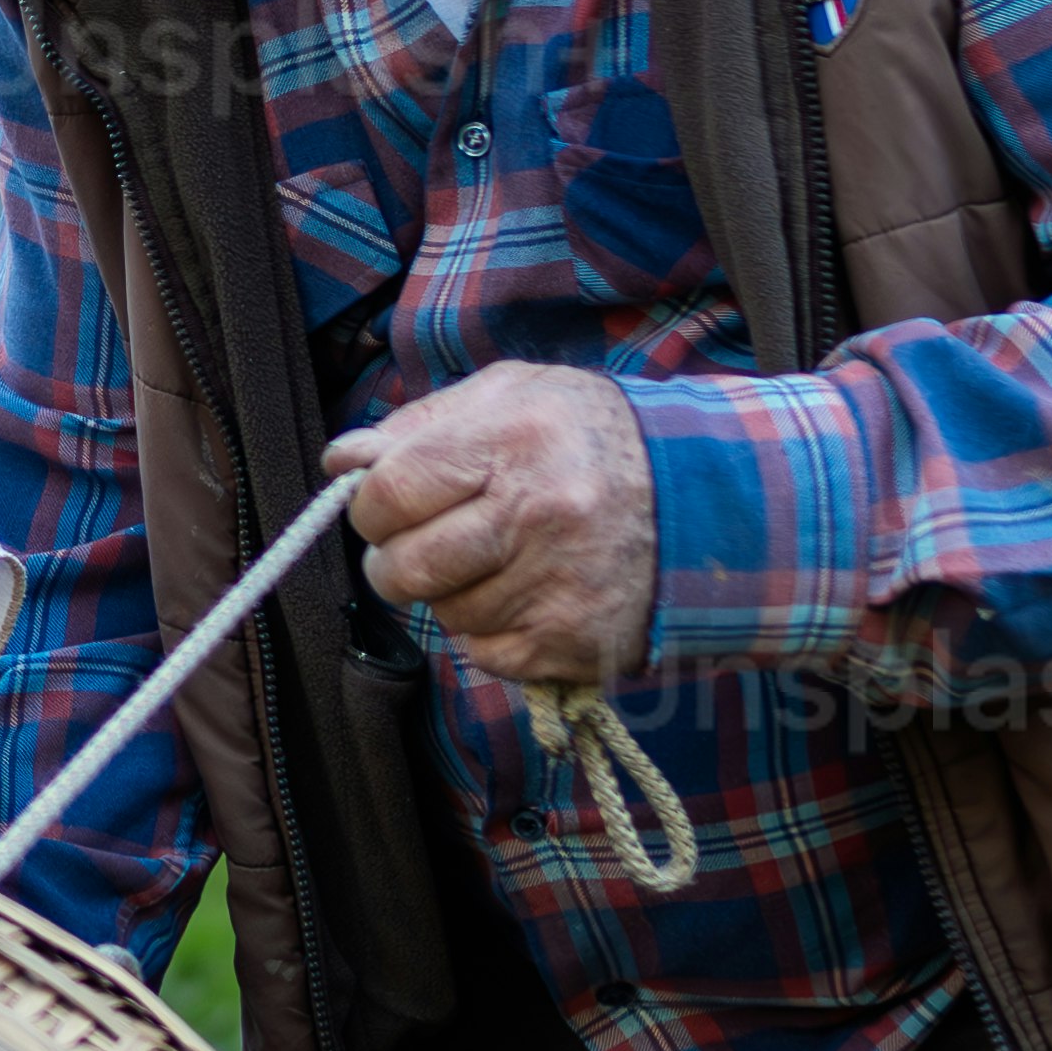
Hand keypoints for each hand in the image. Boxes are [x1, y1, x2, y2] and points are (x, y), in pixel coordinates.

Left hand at [337, 368, 658, 693]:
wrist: (707, 499)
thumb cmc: (591, 439)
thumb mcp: (515, 396)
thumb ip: (423, 425)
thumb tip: (344, 459)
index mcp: (515, 441)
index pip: (391, 491)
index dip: (371, 505)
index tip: (383, 506)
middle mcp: (538, 515)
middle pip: (405, 568)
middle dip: (394, 562)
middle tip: (418, 547)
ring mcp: (558, 585)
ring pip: (445, 615)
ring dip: (451, 595)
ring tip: (495, 561)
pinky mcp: (573, 641)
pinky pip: (486, 654)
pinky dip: (491, 631)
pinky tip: (525, 595)